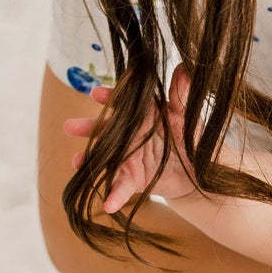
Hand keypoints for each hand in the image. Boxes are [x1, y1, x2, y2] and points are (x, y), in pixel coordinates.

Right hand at [63, 66, 196, 211]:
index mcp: (141, 115)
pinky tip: (107, 203)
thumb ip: (182, 95)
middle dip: (86, 128)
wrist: (202, 170)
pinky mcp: (134, 179)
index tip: (95, 94)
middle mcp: (130, 135)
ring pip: (104, 157)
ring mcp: (129, 158)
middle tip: (69, 126)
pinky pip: (121, 187)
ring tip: (76, 161)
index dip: (107, 98)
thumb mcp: (188, 116)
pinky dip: (114, 195)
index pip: (121, 103)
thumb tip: (183, 69)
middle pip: (104, 130)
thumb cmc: (192, 138)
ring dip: (88, 160)